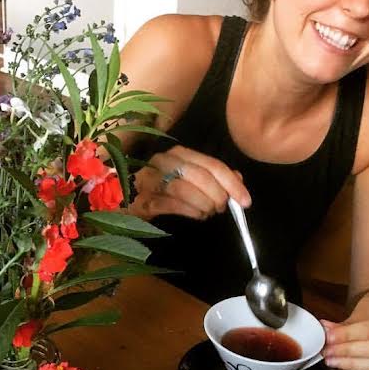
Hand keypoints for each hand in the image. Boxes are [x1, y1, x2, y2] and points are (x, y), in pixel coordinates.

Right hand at [130, 145, 250, 220]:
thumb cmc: (160, 188)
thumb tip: (238, 178)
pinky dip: (189, 210)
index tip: (245, 201)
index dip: (232, 183)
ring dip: (203, 204)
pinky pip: (169, 203)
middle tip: (221, 208)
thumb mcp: (188, 178)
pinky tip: (197, 215)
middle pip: (199, 176)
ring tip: (208, 213)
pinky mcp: (140, 198)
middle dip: (217, 195)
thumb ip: (213, 176)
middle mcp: (163, 161)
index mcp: (178, 153)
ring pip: (183, 188)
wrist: (123, 198)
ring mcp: (149, 179)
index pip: (211, 165)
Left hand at [322, 287, 368, 369]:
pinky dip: (360, 367)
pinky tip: (345, 363)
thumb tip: (324, 332)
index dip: (346, 336)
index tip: (328, 339)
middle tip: (327, 352)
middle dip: (346, 352)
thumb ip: (343, 325)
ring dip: (351, 363)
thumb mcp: (361, 310)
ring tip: (332, 360)